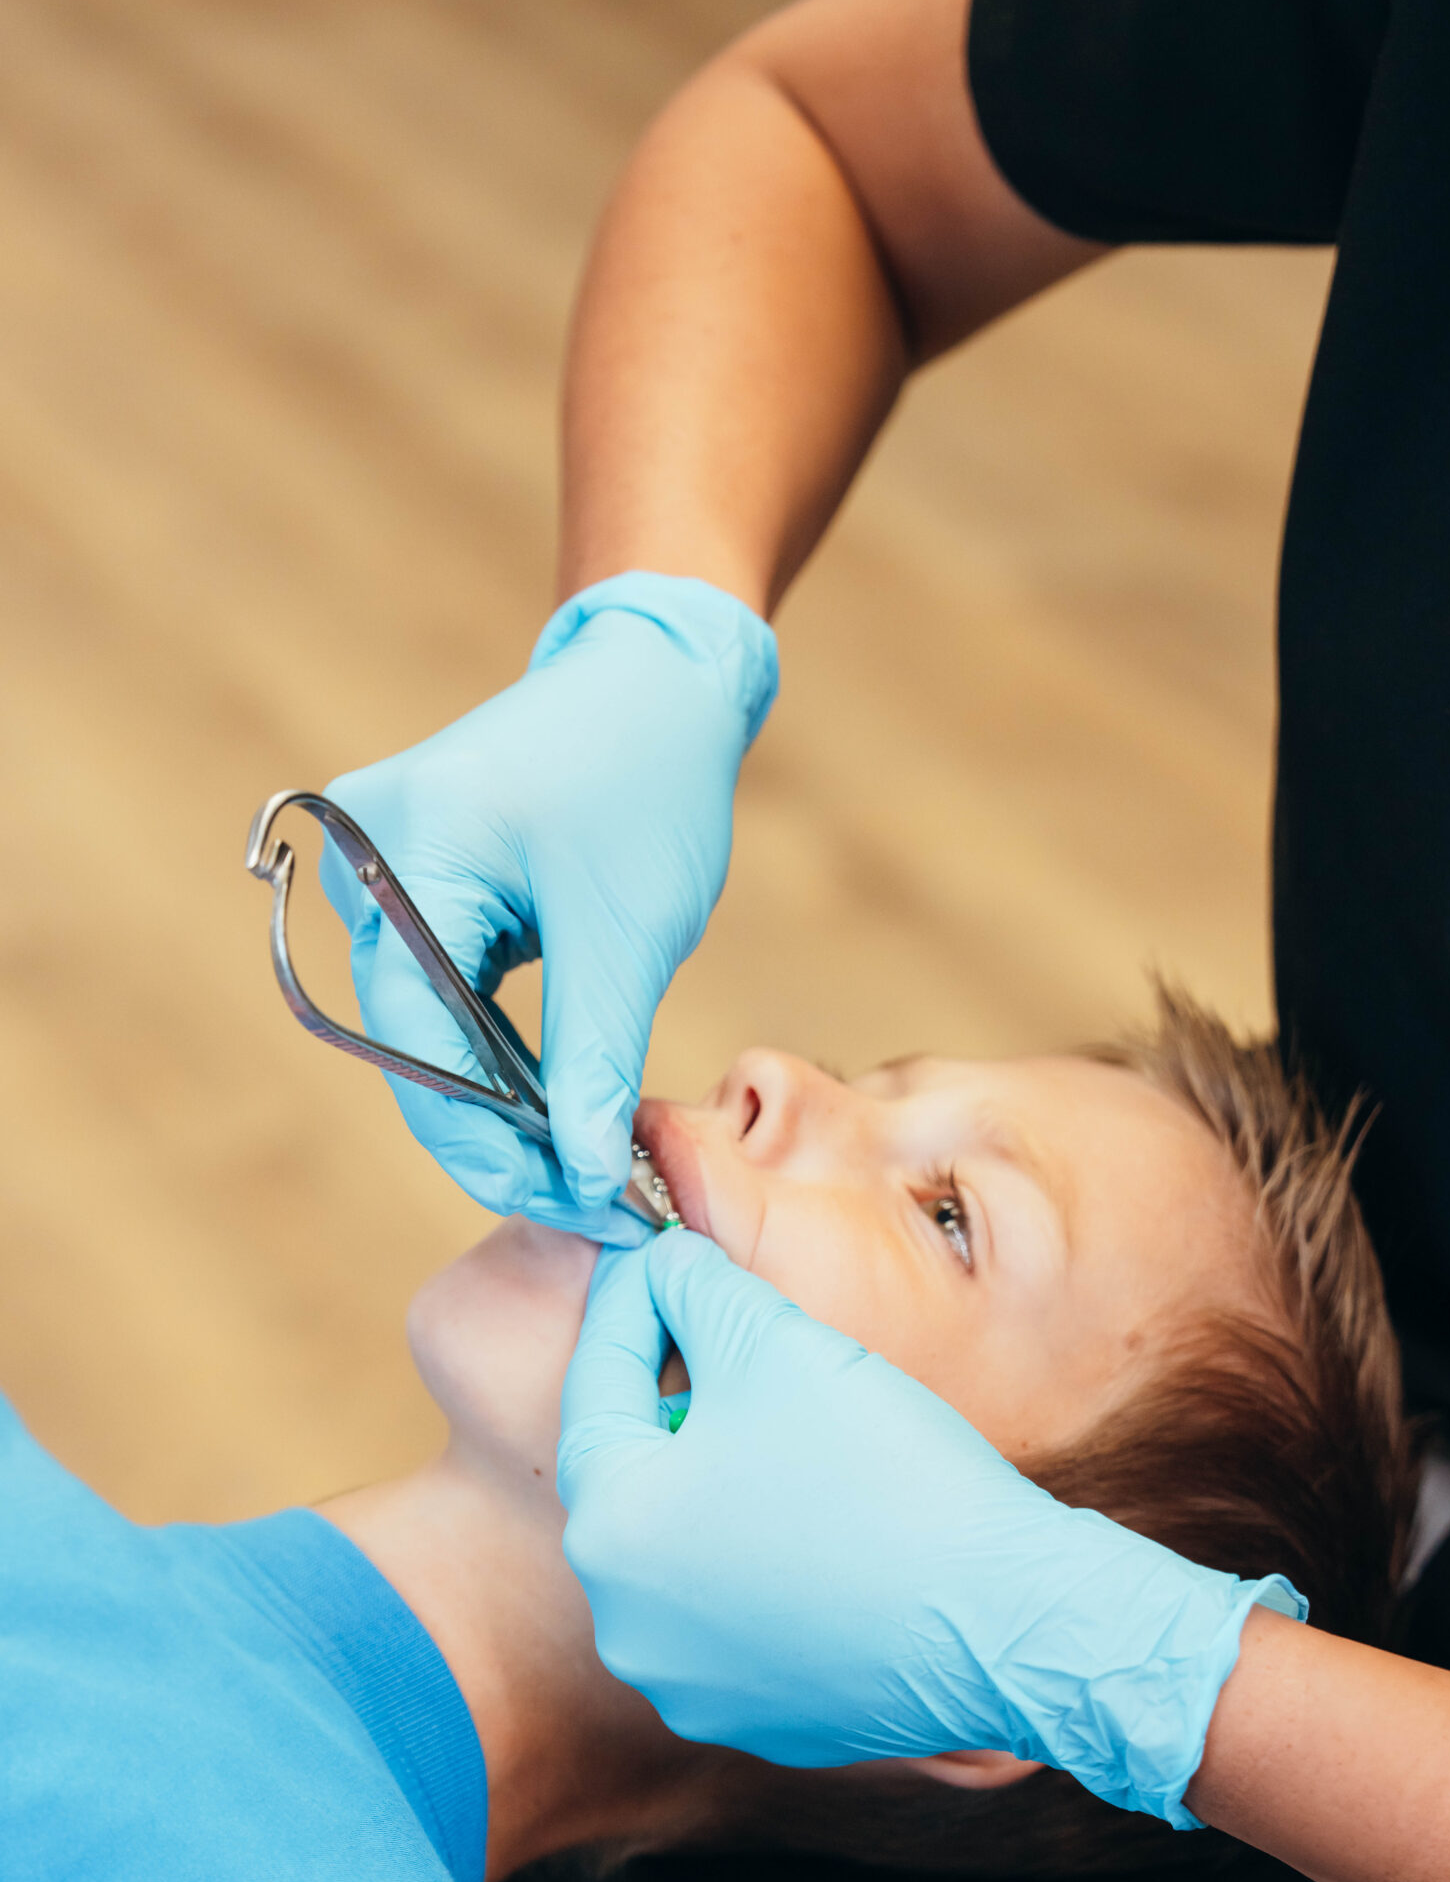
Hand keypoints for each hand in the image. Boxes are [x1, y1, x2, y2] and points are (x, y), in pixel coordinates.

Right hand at [322, 573, 776, 1233]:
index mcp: (405, 849)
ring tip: (580, 1169)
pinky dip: (493, 1056)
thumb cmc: (647, 778)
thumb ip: (594, 1060)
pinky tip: (553, 1110)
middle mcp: (362, 854)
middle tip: (586, 1203)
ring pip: (422, 1028)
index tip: (566, 1202)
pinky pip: (438, 996)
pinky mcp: (411, 881)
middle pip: (408, 1041)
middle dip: (494, 1134)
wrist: (655, 679)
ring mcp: (377, 865)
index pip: (414, 1036)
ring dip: (495, 1104)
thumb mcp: (627, 934)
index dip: (484, 1139)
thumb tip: (584, 1175)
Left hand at [558, 1233, 1302, 1825]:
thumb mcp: (777, 1344)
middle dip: (675, 1399)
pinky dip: (766, 1562)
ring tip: (780, 1432)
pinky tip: (824, 1521)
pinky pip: (744, 1616)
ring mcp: (692, 1687)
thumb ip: (697, 1289)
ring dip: (718, 1485)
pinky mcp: (762, 1721)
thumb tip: (665, 1267)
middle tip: (720, 1337)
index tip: (660, 1258)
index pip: (597, 1387)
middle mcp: (628, 1627)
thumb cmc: (889, 1479)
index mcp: (611, 1534)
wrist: (1008, 1621)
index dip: (631, 1306)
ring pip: (687, 1552)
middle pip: (637, 1477)